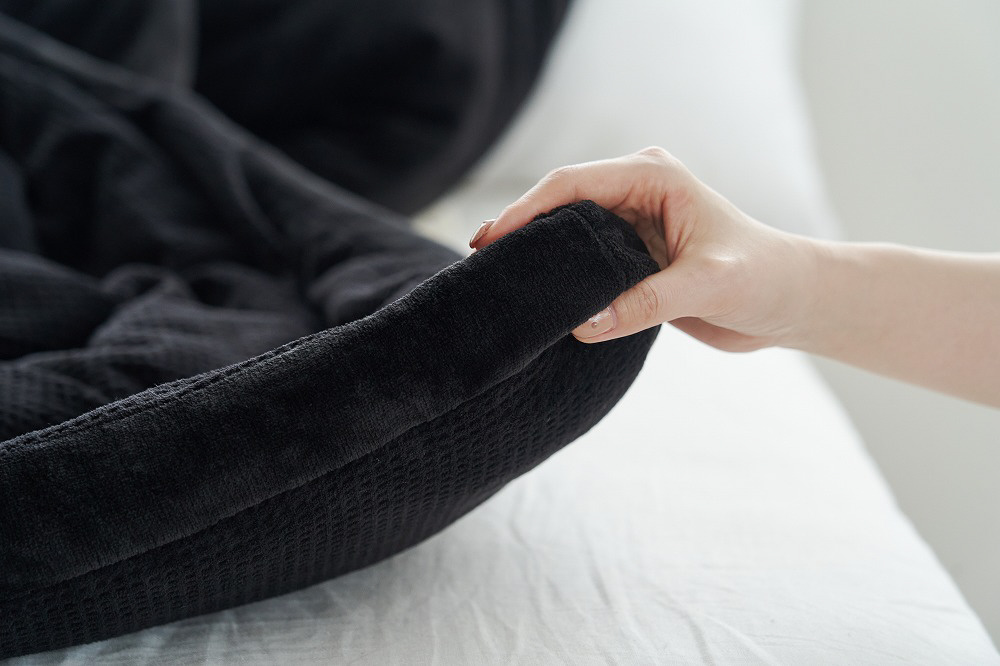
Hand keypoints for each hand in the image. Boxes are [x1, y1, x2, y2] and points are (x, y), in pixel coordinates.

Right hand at [470, 147, 820, 350]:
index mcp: (653, 176)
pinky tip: (532, 296)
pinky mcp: (630, 256)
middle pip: (558, 204)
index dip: (526, 210)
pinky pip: (580, 263)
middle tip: (477, 262)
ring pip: (565, 234)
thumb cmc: (762, 279)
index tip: (489, 240)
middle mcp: (635, 192)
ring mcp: (629, 224)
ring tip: (494, 279)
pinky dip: (557, 278)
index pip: (572, 185)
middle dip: (518, 230)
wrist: (788, 302)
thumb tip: (581, 324)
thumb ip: (647, 301)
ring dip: (534, 255)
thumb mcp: (708, 285)